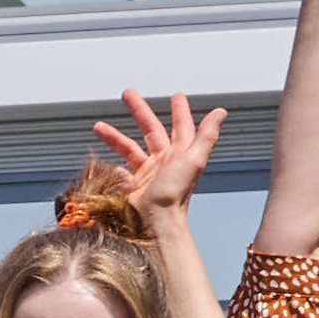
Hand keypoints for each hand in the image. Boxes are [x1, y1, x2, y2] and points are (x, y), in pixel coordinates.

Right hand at [73, 87, 223, 225]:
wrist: (156, 223)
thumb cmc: (175, 194)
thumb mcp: (193, 160)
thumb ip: (206, 135)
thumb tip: (220, 112)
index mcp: (180, 154)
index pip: (180, 126)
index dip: (179, 111)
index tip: (176, 97)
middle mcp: (164, 162)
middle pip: (151, 130)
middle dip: (139, 111)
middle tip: (127, 94)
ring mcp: (148, 174)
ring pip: (129, 148)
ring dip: (114, 137)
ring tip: (98, 126)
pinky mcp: (132, 186)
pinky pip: (120, 171)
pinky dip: (112, 165)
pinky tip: (102, 159)